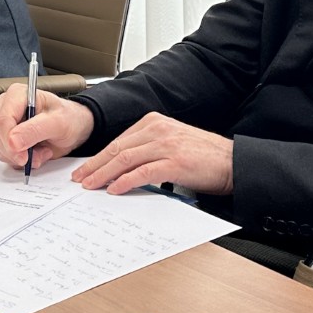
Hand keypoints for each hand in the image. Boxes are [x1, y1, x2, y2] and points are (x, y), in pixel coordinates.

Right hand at [0, 86, 96, 171]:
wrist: (74, 128)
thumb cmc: (68, 118)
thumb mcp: (57, 122)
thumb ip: (35, 130)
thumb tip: (12, 141)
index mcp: (17, 95)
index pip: (2, 120)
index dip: (10, 140)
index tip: (24, 156)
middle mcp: (7, 108)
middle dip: (19, 152)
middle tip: (40, 154)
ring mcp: (6, 125)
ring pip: (2, 149)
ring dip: (24, 158)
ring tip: (43, 151)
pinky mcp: (8, 139)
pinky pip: (8, 156)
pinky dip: (24, 161)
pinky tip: (38, 153)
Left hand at [71, 112, 233, 194]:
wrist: (232, 162)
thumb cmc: (203, 156)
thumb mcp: (171, 143)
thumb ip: (148, 149)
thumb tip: (121, 167)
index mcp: (154, 122)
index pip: (118, 140)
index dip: (99, 156)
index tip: (85, 169)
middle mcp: (157, 129)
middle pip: (117, 148)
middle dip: (95, 165)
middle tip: (80, 179)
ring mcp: (165, 145)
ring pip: (125, 159)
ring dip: (103, 174)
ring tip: (90, 186)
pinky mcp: (174, 162)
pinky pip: (142, 172)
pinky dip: (125, 181)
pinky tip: (114, 189)